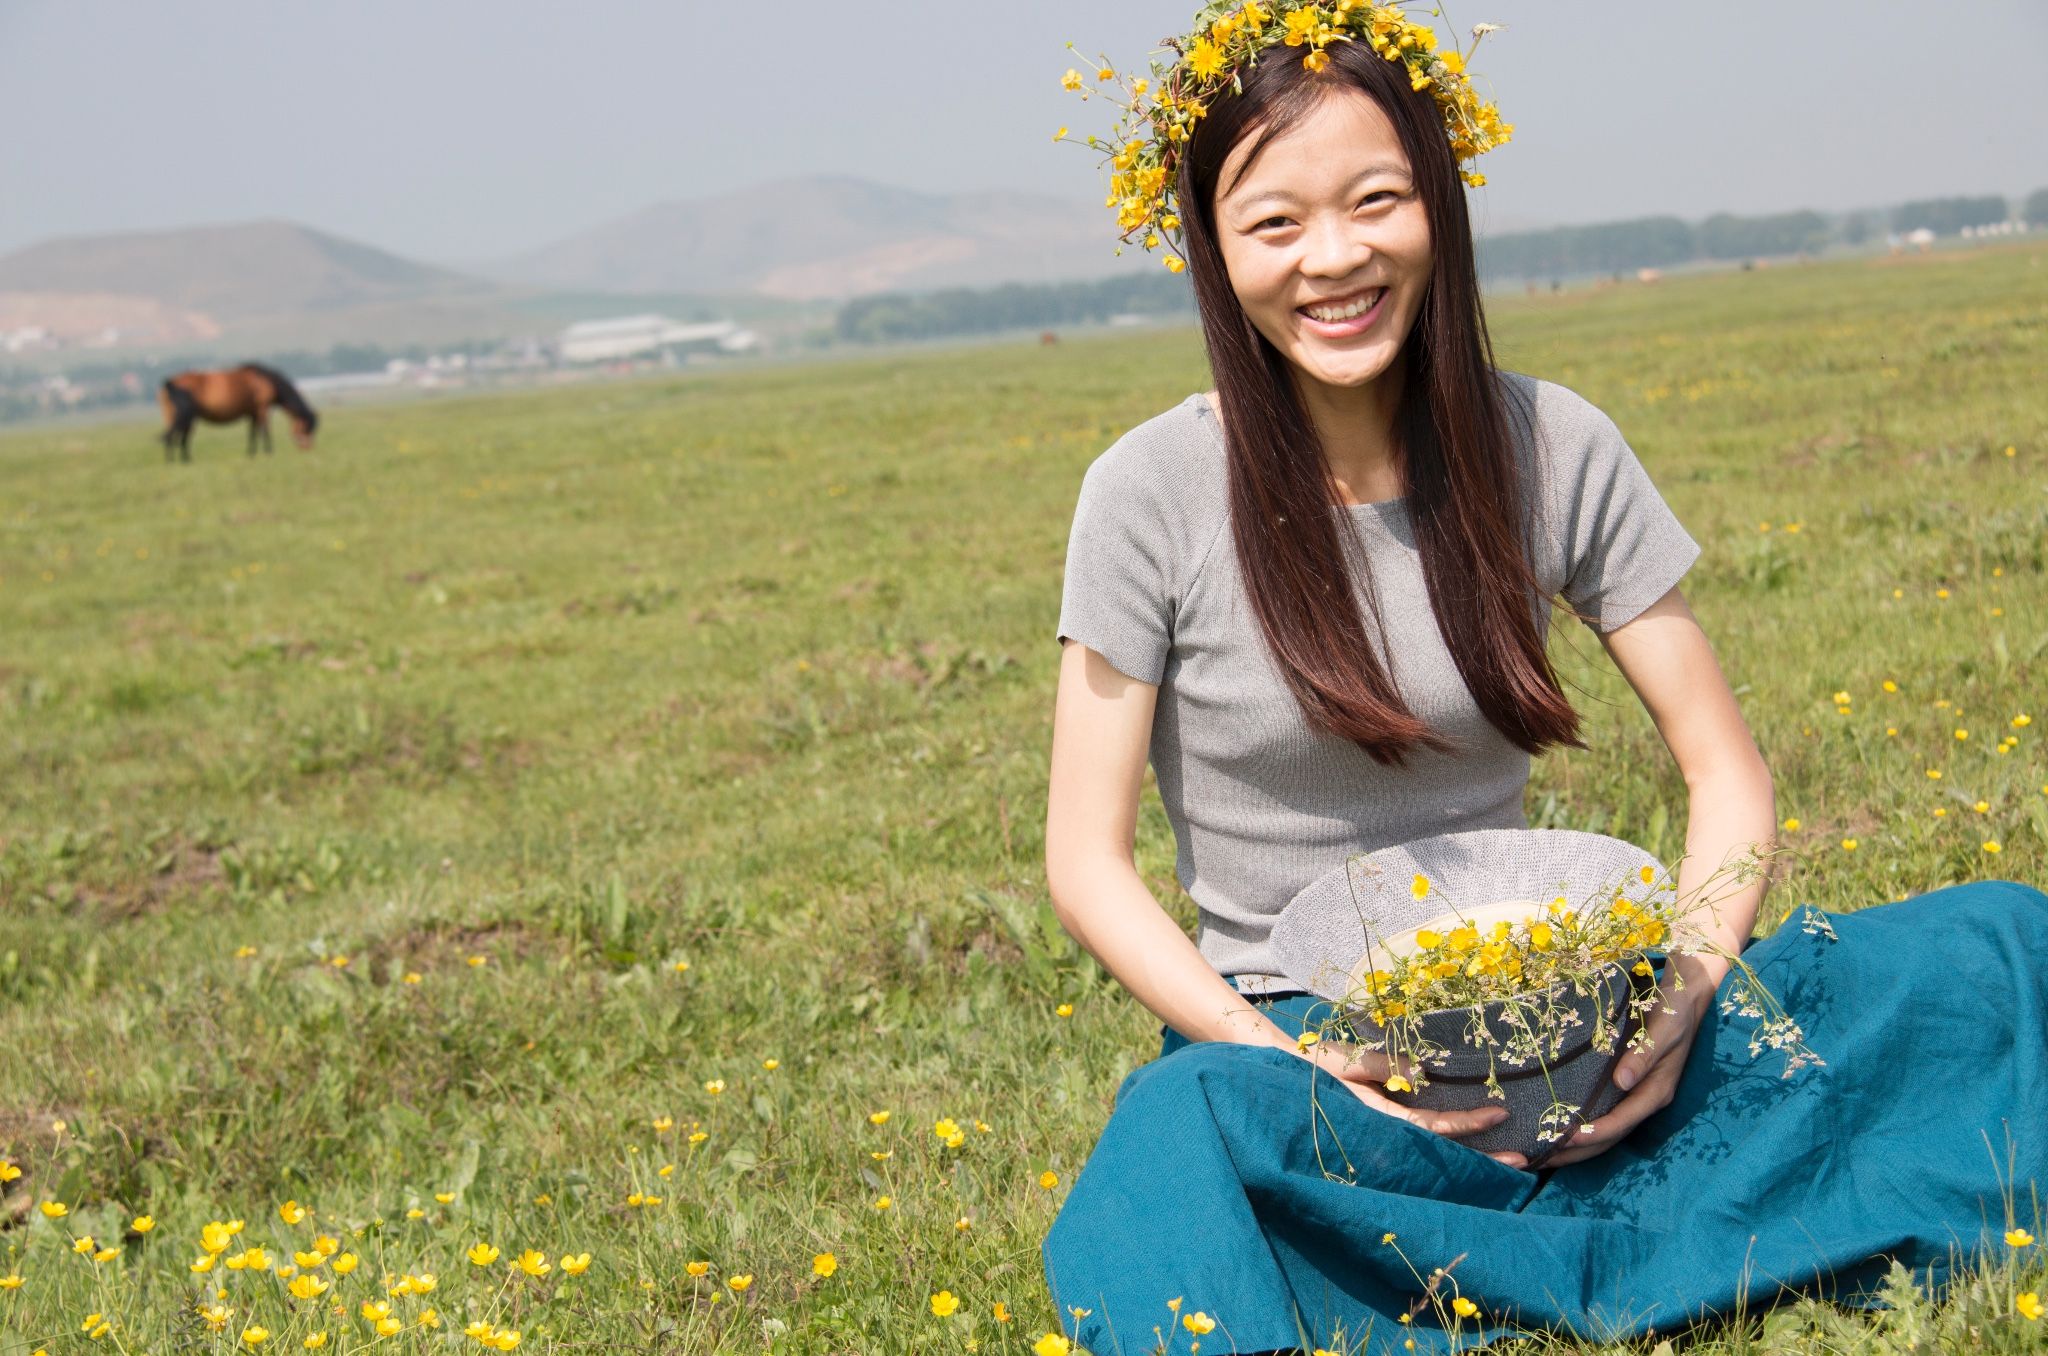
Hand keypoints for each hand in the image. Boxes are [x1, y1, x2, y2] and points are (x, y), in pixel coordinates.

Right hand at [1292, 1039, 1529, 1170]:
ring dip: (1474, 1158)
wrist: (1283, 1078)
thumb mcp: (1344, 1060)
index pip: (1431, 1126)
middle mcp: (1388, 1134)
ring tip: (1512, 1162)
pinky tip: (1475, 1150)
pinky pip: (1425, 1144)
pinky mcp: (1386, 1131)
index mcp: (1380, 1117)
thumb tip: (1422, 1071)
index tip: (1500, 1114)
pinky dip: (1453, 1149)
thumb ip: (1381, 1064)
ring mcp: (1388, 1137)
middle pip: (1443, 1152)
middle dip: (1482, 1159)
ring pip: (1438, 1153)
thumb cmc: (1312, 1065)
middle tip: (1525, 1161)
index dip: (1466, 1123)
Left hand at [1540, 962, 1708, 1167]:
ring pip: (1604, 1132)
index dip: (1596, 1132)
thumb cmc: (1673, 1013)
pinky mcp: (1624, 1088)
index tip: (1568, 1138)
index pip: (1621, 1122)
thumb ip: (1644, 1055)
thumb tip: (1622, 1081)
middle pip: (1609, 1137)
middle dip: (1578, 1151)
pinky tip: (1554, 1128)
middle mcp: (1643, 1101)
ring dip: (1575, 1146)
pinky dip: (1579, 1126)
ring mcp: (1634, 1097)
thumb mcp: (1662, 1031)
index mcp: (1655, 1093)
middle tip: (1542, 1159)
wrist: (1682, 1001)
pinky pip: (1601, 1114)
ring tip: (1541, 1153)